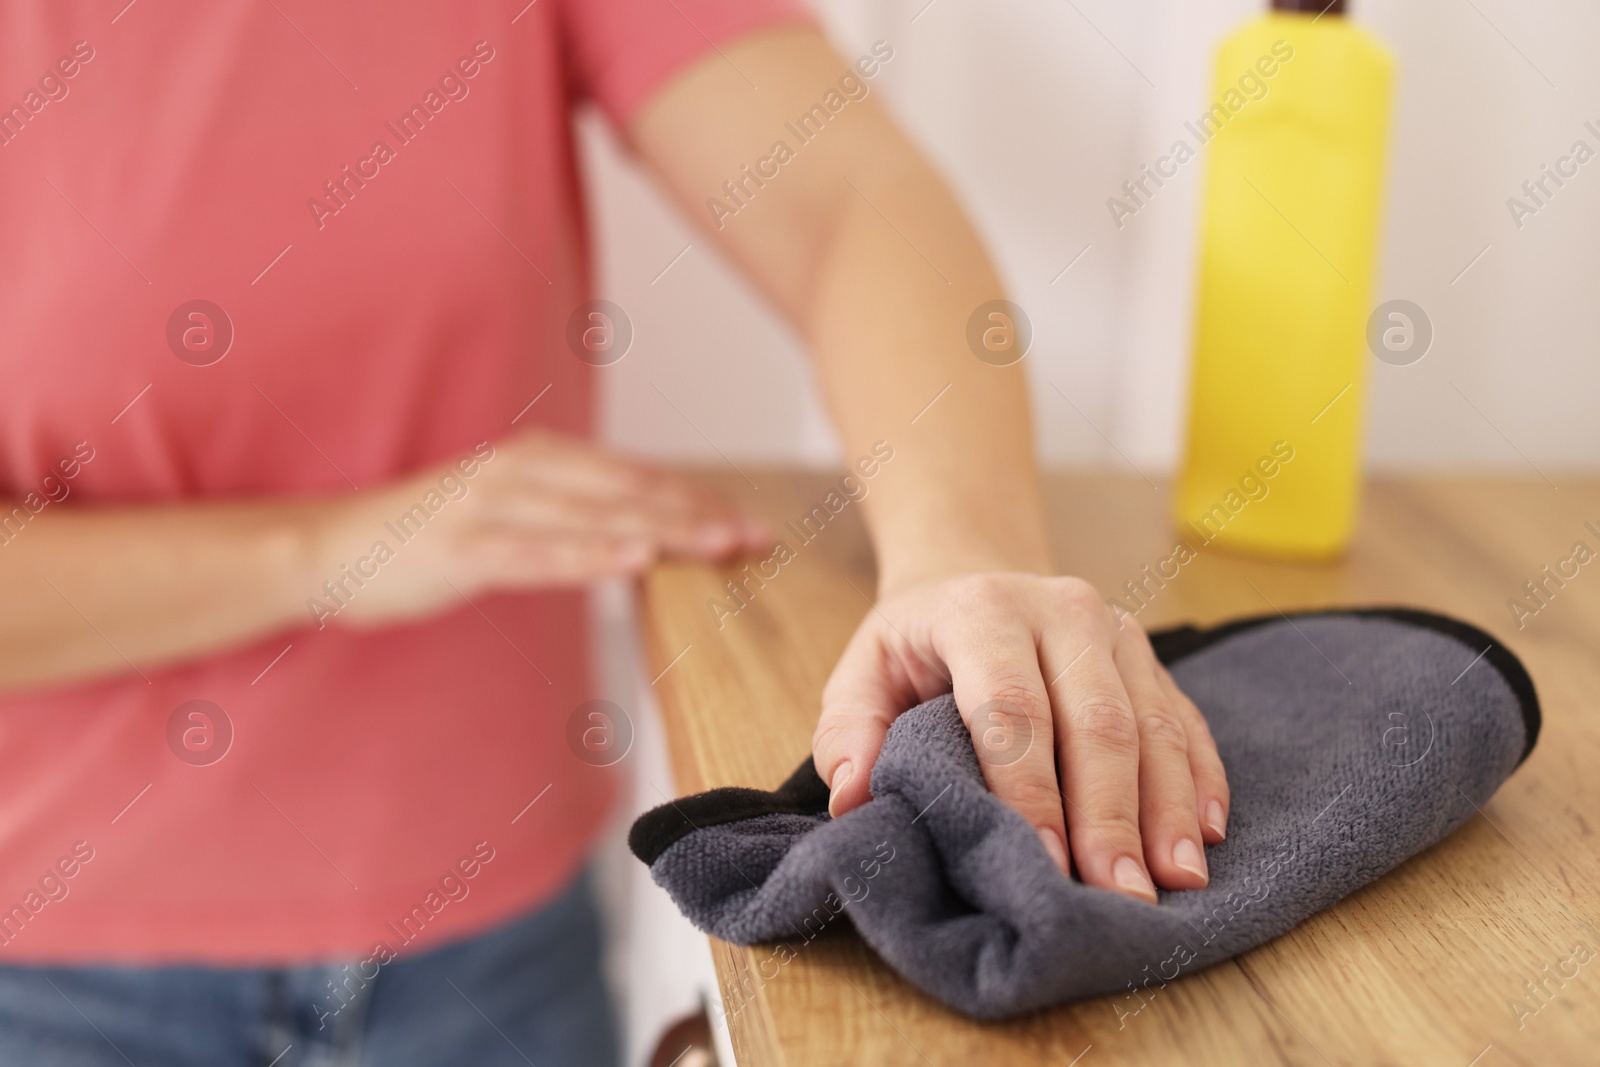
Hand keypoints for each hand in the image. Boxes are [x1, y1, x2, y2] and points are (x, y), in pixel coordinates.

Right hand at [307, 429, 768, 629]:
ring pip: (591, 518)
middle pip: (626, 491)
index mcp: (536, 460)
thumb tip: (639, 535)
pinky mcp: (463, 547)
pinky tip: (634, 563)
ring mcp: (490, 507)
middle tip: (755, 538)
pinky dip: (590, 557)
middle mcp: (520, 472)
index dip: (694, 499)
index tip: (748, 523)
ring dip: (660, 532)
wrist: (329, 549)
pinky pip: (538, 554)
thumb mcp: (507, 515)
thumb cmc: (425, 539)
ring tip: (716, 546)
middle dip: (695, 515)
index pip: (633, 478)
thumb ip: (567, 516)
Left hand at [812, 573, 1228, 901]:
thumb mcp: (861, 674)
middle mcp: (1062, 609)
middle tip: (1121, 896)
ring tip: (1177, 882)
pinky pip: (1187, 717)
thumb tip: (855, 799)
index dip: (1030, 790)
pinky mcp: (1152, 656)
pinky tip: (1204, 835)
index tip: (1044, 863)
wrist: (970, 576)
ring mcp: (1117, 630)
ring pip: (1153, 722)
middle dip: (1110, 815)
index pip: (1011, 706)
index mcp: (984, 610)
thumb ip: (849, 734)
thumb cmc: (913, 647)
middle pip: (1097, 719)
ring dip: (1166, 808)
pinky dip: (1201, 777)